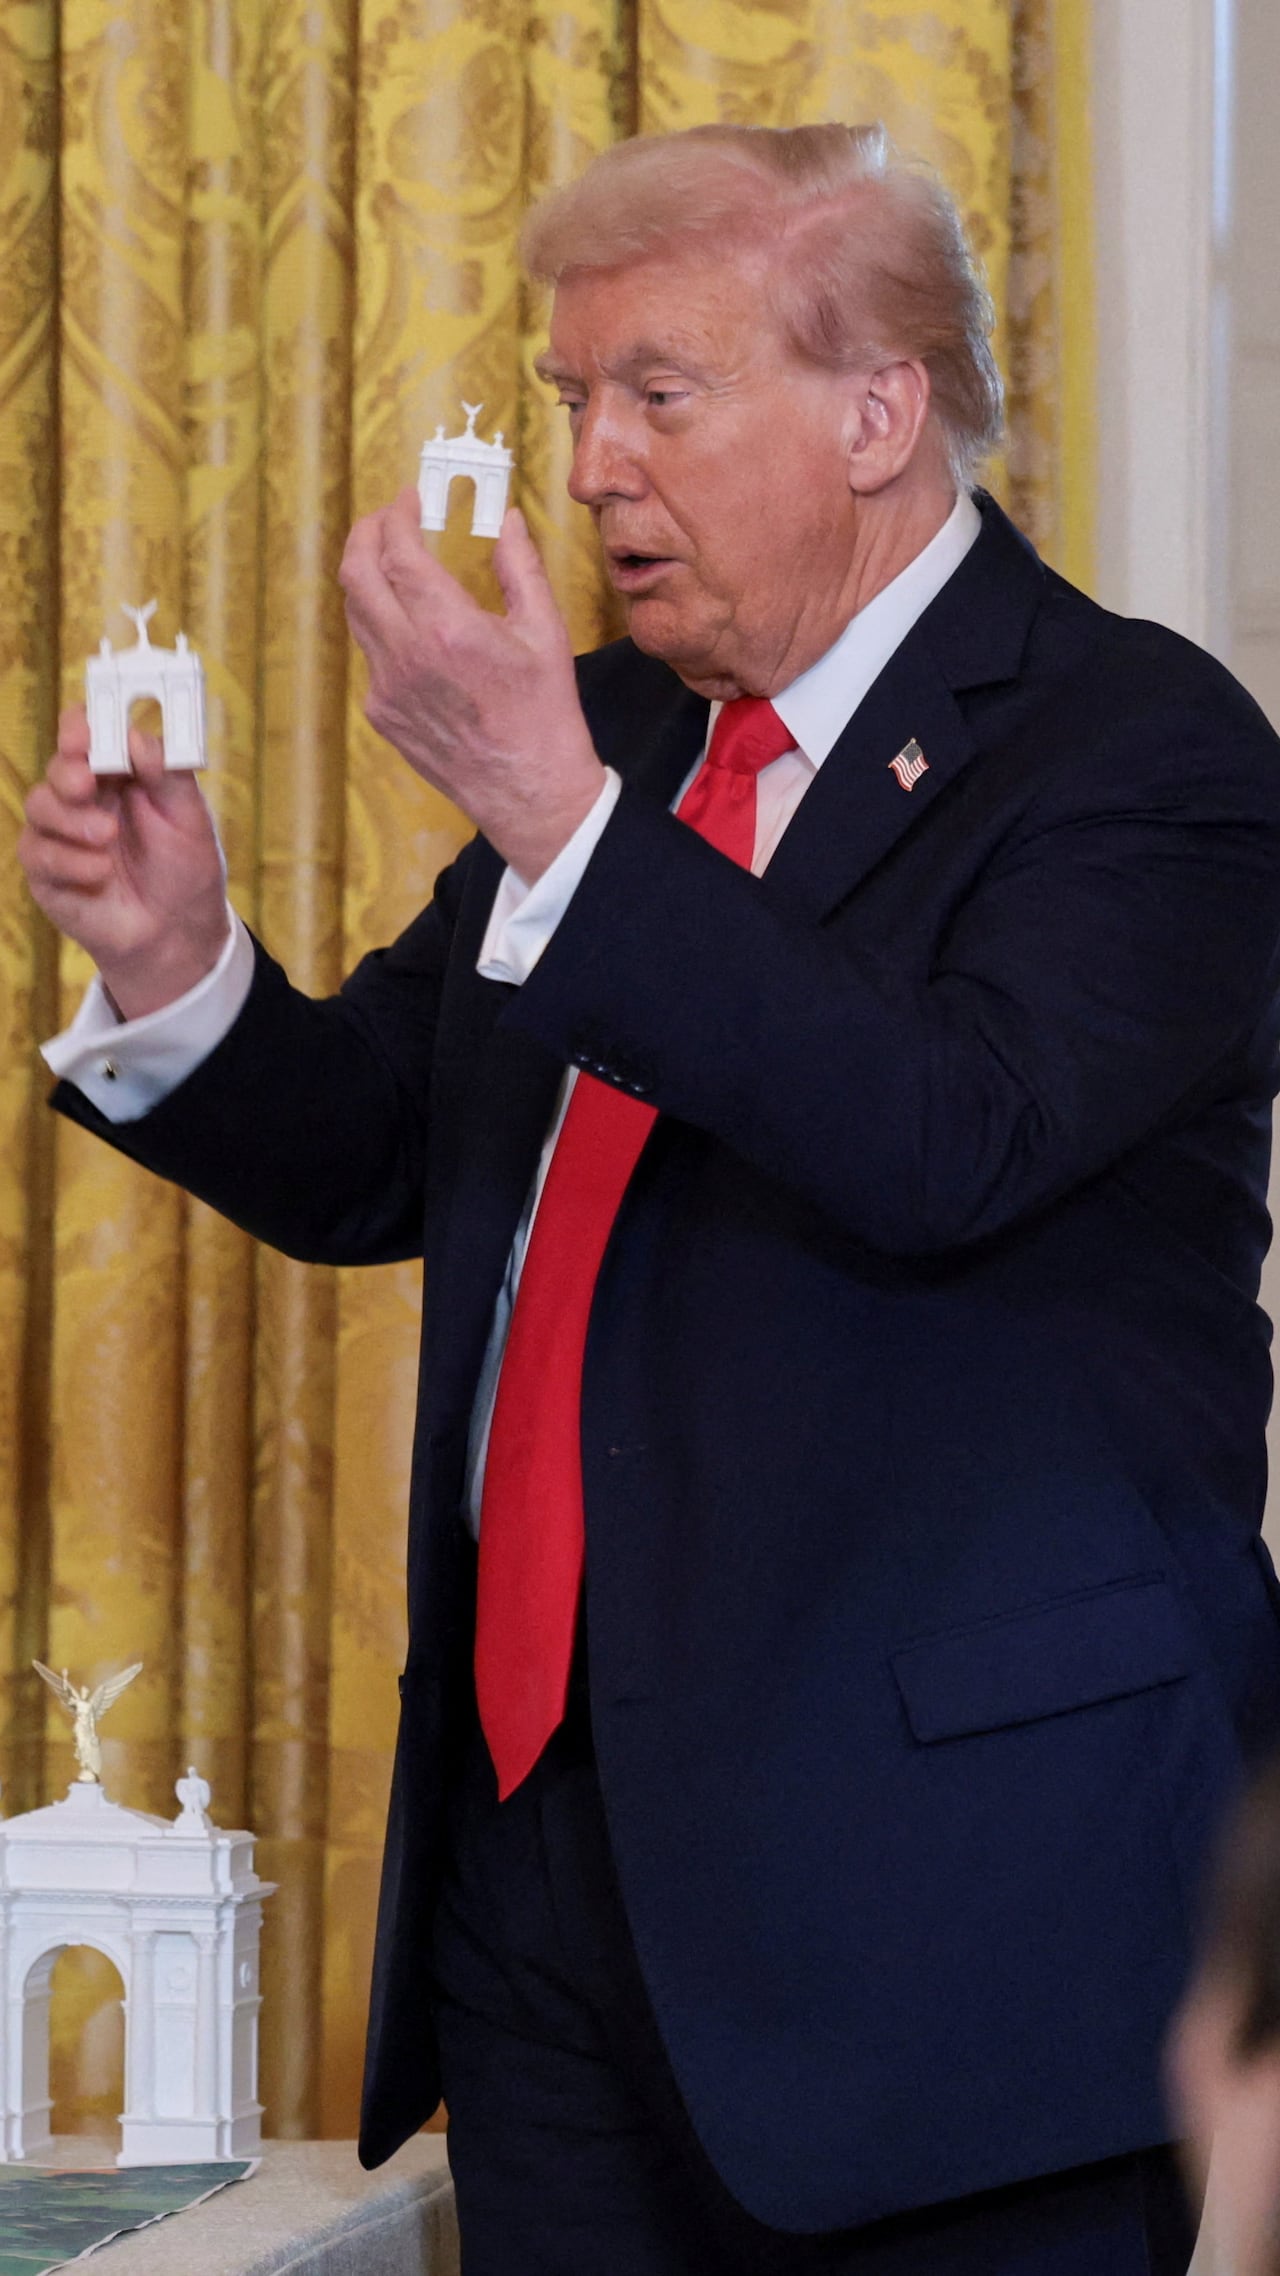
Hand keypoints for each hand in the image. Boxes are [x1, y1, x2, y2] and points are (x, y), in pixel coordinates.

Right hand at [19, 708, 230, 1019]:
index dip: (81, 726)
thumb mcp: (191, 819)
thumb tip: (137, 737)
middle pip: (58, 766)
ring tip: (108, 839)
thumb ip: (168, 775)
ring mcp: (61, 834)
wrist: (178, 935)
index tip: (84, 732)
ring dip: (72, 820)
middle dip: (68, 771)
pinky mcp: (47, 872)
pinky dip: (69, 861)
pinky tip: (100, 874)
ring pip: (40, 805)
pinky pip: (38, 853)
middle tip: (87, 784)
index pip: (88, 734)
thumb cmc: (185, 870)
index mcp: (119, 774)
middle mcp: (85, 798)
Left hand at [339, 492, 606, 879]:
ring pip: (356, 613)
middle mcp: (407, 655)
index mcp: (448, 629)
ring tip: (393, 563)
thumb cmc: (544, 714)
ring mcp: (387, 687)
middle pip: (356, 574)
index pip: (399, 552)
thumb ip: (520, 567)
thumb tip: (509, 520)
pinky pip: (369, 654)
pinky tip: (410, 625)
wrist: (528, 790)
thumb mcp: (545, 632)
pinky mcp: (381, 713)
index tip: (408, 500)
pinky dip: (381, 625)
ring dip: (368, 577)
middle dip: (366, 534)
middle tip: (386, 519)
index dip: (397, 517)